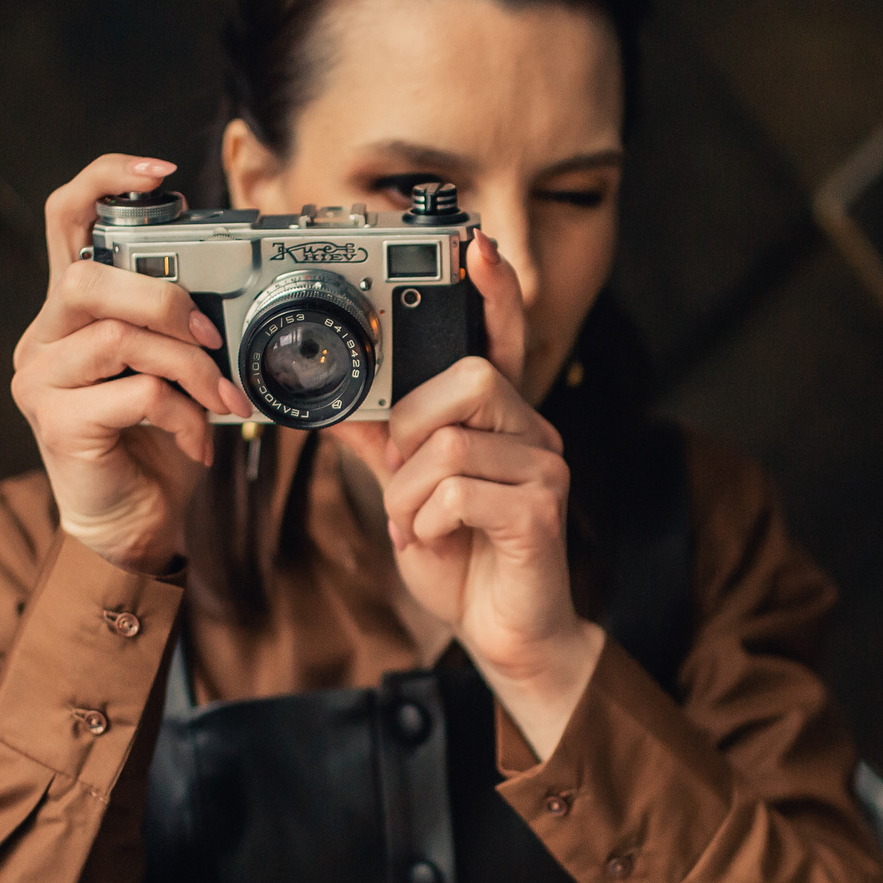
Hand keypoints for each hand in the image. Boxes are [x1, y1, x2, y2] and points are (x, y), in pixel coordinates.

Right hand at [11, 154, 248, 572]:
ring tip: (220, 401)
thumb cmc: (154, 446)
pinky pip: (134, 394)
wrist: (134, 528)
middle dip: (163, 300)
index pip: (67, 218)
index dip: (107, 179)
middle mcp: (44, 339)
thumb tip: (230, 301)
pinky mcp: (57, 424)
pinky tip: (197, 440)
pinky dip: (183, 414)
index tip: (164, 171)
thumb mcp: (172, 373)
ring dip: (188, 366)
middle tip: (209, 337)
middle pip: (88, 278)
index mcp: (70, 313)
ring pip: (117, 336)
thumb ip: (179, 328)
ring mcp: (42, 382)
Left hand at [330, 233, 604, 756]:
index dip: (494, 292)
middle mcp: (535, 433)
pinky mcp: (542, 510)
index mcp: (504, 421)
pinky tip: (436, 542)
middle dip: (413, 428)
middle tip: (406, 478)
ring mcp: (545, 469)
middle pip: (469, 379)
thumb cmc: (465, 561)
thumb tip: (336, 404)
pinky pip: (458, 490)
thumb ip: (382, 446)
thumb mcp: (408, 496)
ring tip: (419, 524)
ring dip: (410, 492)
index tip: (475, 247)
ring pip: (449, 443)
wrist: (505, 635)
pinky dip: (426, 520)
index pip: (505, 340)